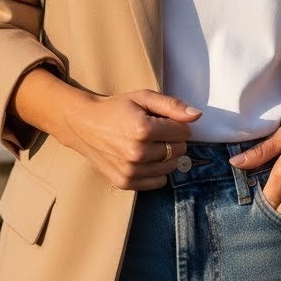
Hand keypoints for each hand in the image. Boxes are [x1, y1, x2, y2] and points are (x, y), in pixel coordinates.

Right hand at [62, 89, 202, 189]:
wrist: (83, 124)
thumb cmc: (116, 108)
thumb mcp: (143, 97)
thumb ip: (172, 105)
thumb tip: (197, 116)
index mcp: (143, 129)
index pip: (183, 132)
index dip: (177, 124)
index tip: (162, 121)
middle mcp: (137, 152)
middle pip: (179, 150)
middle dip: (173, 140)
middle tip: (155, 132)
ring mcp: (130, 170)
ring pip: (171, 167)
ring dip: (166, 156)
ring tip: (150, 145)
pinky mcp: (125, 182)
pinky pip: (158, 182)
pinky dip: (157, 172)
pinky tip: (144, 159)